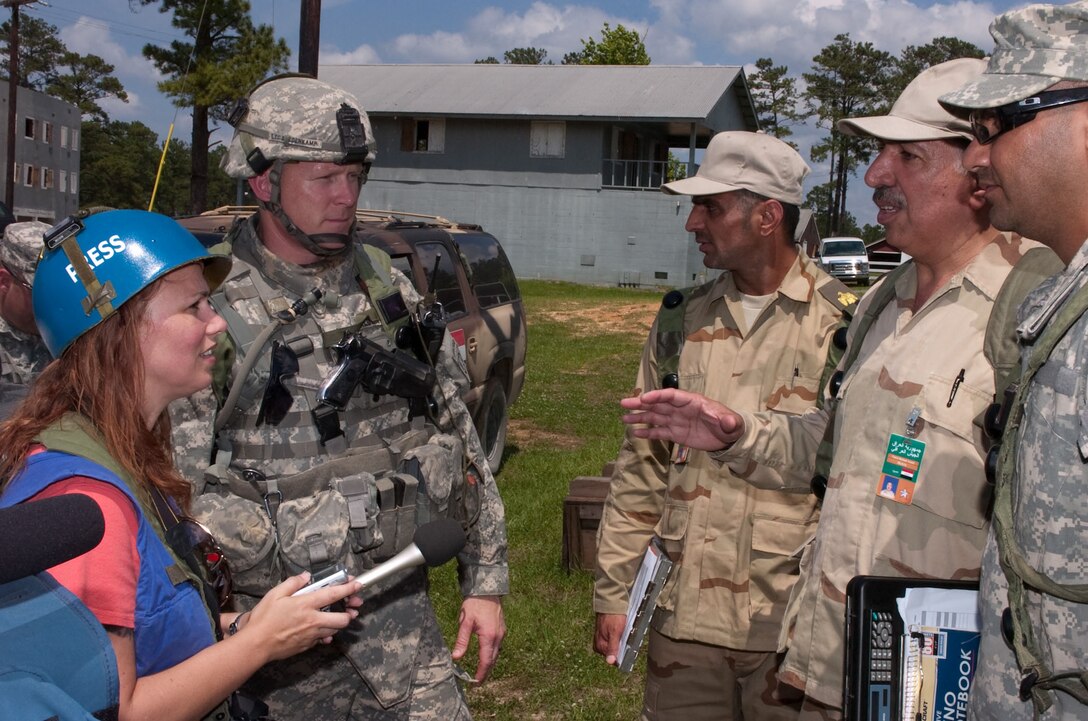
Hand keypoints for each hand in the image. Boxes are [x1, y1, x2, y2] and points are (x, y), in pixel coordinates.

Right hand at [242, 573, 361, 661]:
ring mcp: (311, 635)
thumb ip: (293, 583)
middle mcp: (312, 620)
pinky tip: (324, 631)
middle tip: (352, 606)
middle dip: (350, 612)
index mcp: (306, 604)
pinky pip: (322, 639)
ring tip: (343, 616)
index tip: (358, 583)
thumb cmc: (264, 619)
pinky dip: (326, 635)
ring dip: (340, 623)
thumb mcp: (275, 594)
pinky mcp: (307, 645)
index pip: (333, 594)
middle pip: (342, 618)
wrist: (256, 645)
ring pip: (335, 630)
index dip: (348, 588)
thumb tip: (305, 576)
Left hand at [452, 595, 504, 681]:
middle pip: (493, 659)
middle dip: (486, 671)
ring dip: (489, 663)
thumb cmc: (474, 604)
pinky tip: (486, 655)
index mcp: (489, 636)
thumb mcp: (465, 622)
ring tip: (481, 671)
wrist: (486, 590)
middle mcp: (498, 636)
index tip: (476, 683)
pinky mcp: (501, 629)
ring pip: (496, 653)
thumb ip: (462, 641)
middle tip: (478, 681)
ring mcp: (502, 632)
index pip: (486, 660)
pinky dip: (492, 654)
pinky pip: (498, 646)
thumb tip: (456, 657)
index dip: (481, 673)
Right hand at [594, 613, 625, 665]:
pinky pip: (614, 641)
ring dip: (621, 643)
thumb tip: (610, 662)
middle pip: (614, 654)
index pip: (613, 660)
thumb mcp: (615, 633)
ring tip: (624, 633)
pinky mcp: (605, 635)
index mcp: (599, 646)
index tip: (627, 649)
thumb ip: (612, 648)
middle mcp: (599, 645)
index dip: (622, 656)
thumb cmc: (613, 617)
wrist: (610, 603)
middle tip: (625, 638)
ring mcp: (602, 639)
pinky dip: (619, 638)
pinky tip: (622, 632)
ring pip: (615, 647)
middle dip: (621, 648)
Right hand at [621, 388, 743, 450]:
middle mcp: (680, 409)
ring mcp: (677, 421)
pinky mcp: (676, 434)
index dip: (657, 396)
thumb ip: (727, 421)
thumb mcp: (730, 422)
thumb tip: (728, 422)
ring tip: (624, 418)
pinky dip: (648, 432)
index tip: (643, 399)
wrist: (729, 438)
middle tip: (624, 403)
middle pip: (658, 404)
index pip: (671, 396)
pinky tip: (635, 433)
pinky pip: (659, 432)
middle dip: (641, 403)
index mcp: (691, 401)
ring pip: (655, 417)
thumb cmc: (730, 425)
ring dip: (640, 417)